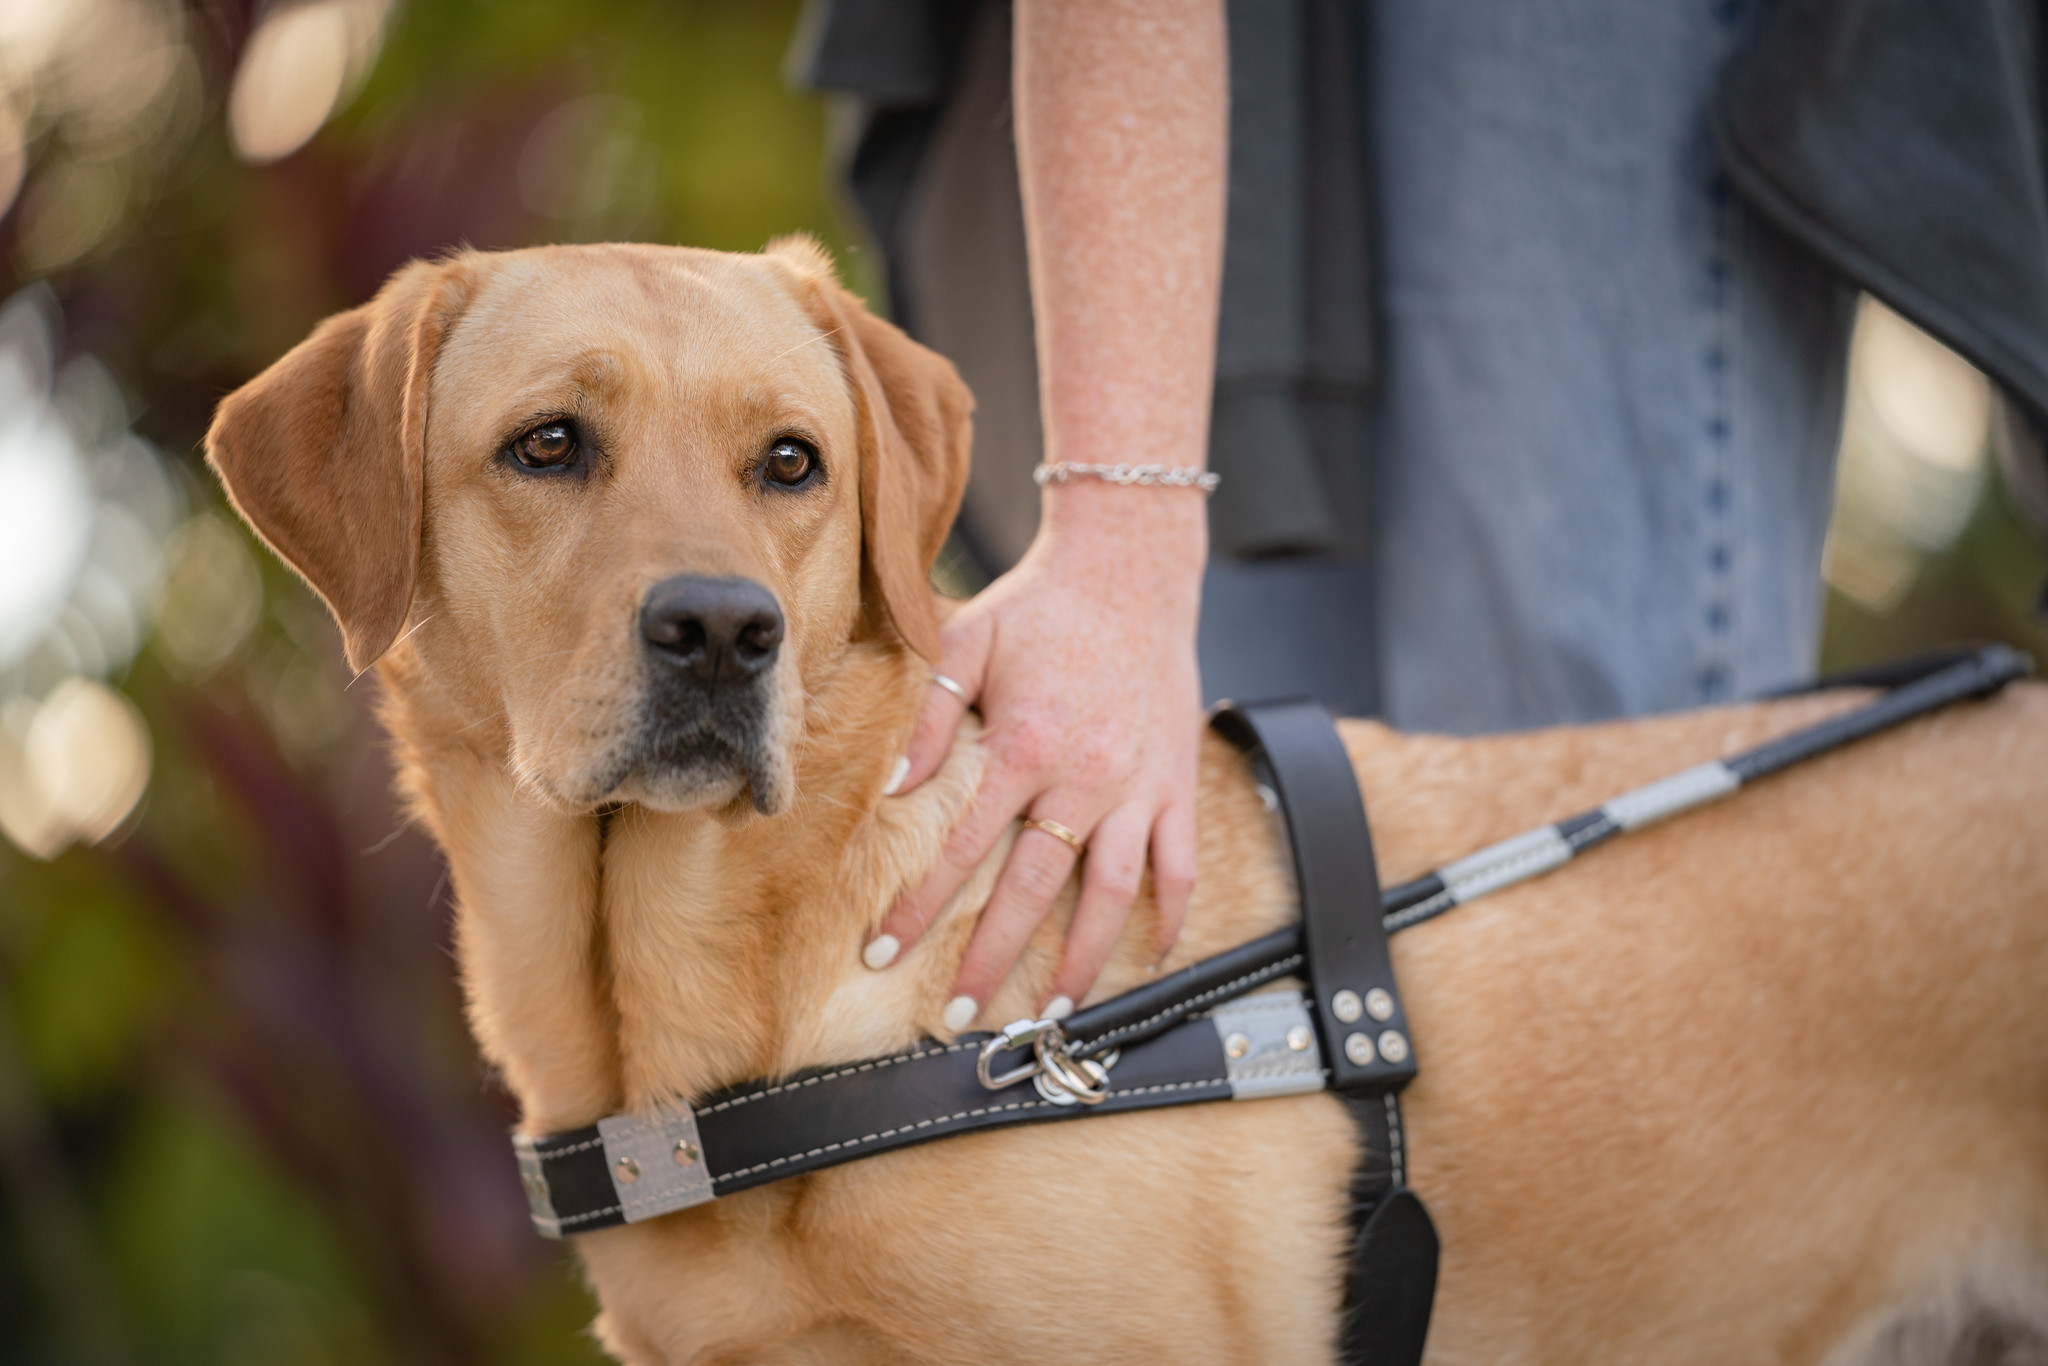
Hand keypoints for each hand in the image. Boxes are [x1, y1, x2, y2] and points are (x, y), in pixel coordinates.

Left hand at [865, 511, 1203, 1028]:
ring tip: (1051, 1011)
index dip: (917, 908)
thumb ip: (929, 717)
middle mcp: (1085, 778)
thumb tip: (890, 788)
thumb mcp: (967, 642)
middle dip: (990, 959)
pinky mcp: (1177, 782)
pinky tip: (1151, 955)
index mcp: (1025, 747)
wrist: (1131, 567)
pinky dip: (1169, 914)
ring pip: (1112, 895)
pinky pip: (1179, 864)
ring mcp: (1139, 787)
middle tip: (959, 1016)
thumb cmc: (1039, 605)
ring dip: (1082, 960)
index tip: (881, 956)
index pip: (960, 849)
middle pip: (1032, 891)